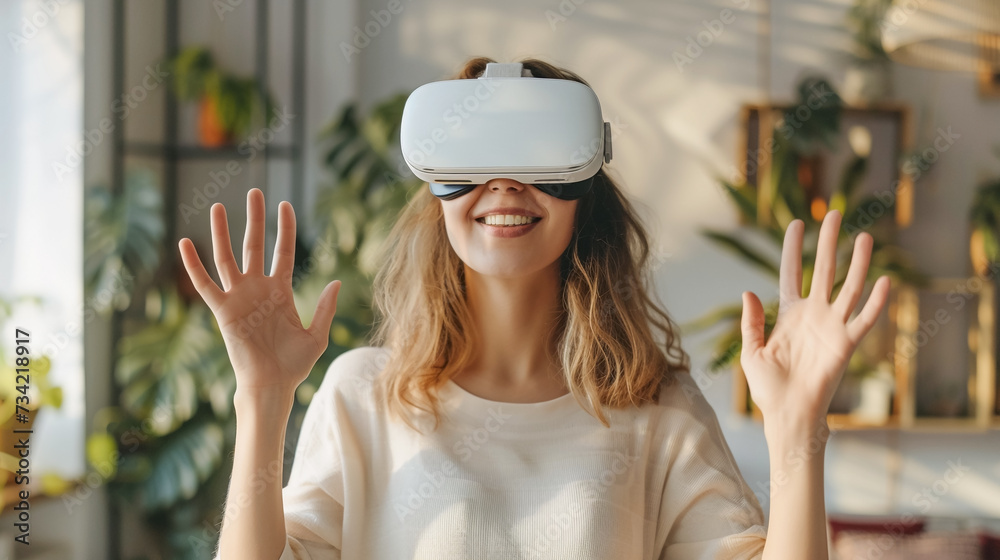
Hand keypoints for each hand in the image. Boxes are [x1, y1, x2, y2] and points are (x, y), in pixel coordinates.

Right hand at [177, 188, 340, 394]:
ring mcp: (239, 298)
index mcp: (281, 292)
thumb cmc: (294, 365)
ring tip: (217, 206)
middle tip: (255, 191)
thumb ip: (325, 308)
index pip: (284, 252)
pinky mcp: (223, 311)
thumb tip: (335, 282)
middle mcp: (258, 289)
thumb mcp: (317, 335)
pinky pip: (205, 284)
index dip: (285, 229)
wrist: (272, 384)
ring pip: (227, 257)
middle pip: (255, 245)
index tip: (285, 205)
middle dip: (255, 219)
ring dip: (221, 232)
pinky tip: (184, 243)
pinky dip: (193, 265)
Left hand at [740, 210, 890, 430]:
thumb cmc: (768, 387)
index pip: (791, 273)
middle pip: (823, 270)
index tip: (796, 224)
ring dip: (857, 263)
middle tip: (834, 214)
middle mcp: (813, 315)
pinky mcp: (846, 343)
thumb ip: (751, 322)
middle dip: (827, 242)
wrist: (787, 414)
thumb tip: (748, 292)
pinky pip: (864, 319)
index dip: (793, 249)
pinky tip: (885, 280)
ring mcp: (832, 327)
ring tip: (864, 236)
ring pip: (848, 287)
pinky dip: (875, 302)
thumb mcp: (751, 351)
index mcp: (789, 314)